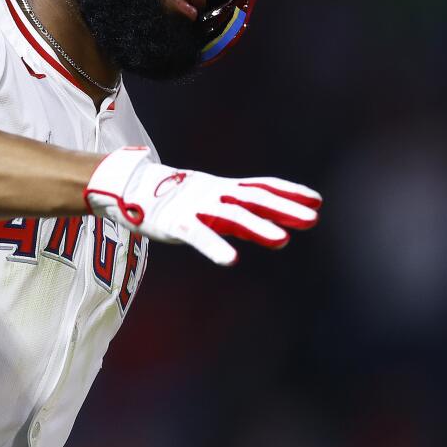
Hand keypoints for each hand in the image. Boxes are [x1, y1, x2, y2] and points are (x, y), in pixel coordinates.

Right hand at [84, 146, 321, 264]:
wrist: (130, 188)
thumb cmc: (176, 200)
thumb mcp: (212, 205)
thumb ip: (242, 218)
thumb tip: (275, 229)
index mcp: (223, 189)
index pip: (262, 187)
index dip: (289, 192)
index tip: (317, 201)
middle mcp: (215, 194)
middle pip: (254, 199)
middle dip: (284, 208)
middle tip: (312, 219)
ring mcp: (196, 206)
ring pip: (232, 216)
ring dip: (258, 227)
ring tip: (283, 241)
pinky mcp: (177, 222)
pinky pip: (198, 235)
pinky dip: (215, 247)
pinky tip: (231, 260)